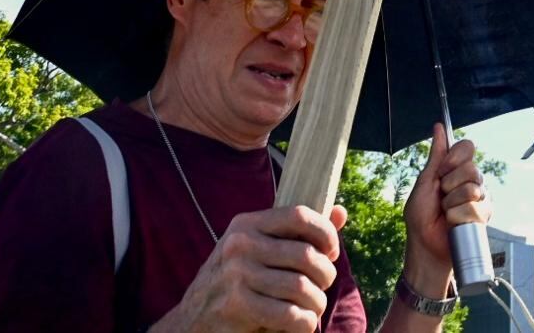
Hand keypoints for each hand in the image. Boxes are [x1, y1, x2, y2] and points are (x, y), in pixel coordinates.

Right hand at [153, 204, 348, 332]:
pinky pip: (291, 315)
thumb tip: (341, 212)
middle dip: (325, 276)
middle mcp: (240, 245)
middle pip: (307, 255)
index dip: (325, 233)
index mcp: (246, 224)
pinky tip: (300, 324)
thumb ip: (298, 233)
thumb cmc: (235, 283)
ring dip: (316, 304)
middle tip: (321, 288)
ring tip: (311, 309)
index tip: (330, 252)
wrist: (191, 322)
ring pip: (302, 288)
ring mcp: (236, 275)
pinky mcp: (237, 307)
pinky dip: (304, 324)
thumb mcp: (258, 250)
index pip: (299, 214)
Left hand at [401, 124, 491, 288]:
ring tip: (446, 213)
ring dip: (452, 203)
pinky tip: (453, 222)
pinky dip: (458, 216)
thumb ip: (436, 156)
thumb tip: (438, 127)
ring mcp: (479, 198)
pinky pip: (476, 208)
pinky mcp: (483, 216)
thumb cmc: (421, 216)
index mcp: (455, 169)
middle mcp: (470, 180)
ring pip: (473, 189)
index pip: (467, 147)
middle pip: (472, 168)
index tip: (442, 171)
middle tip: (441, 197)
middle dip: (450, 184)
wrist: (425, 245)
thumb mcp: (425, 182)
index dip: (455, 157)